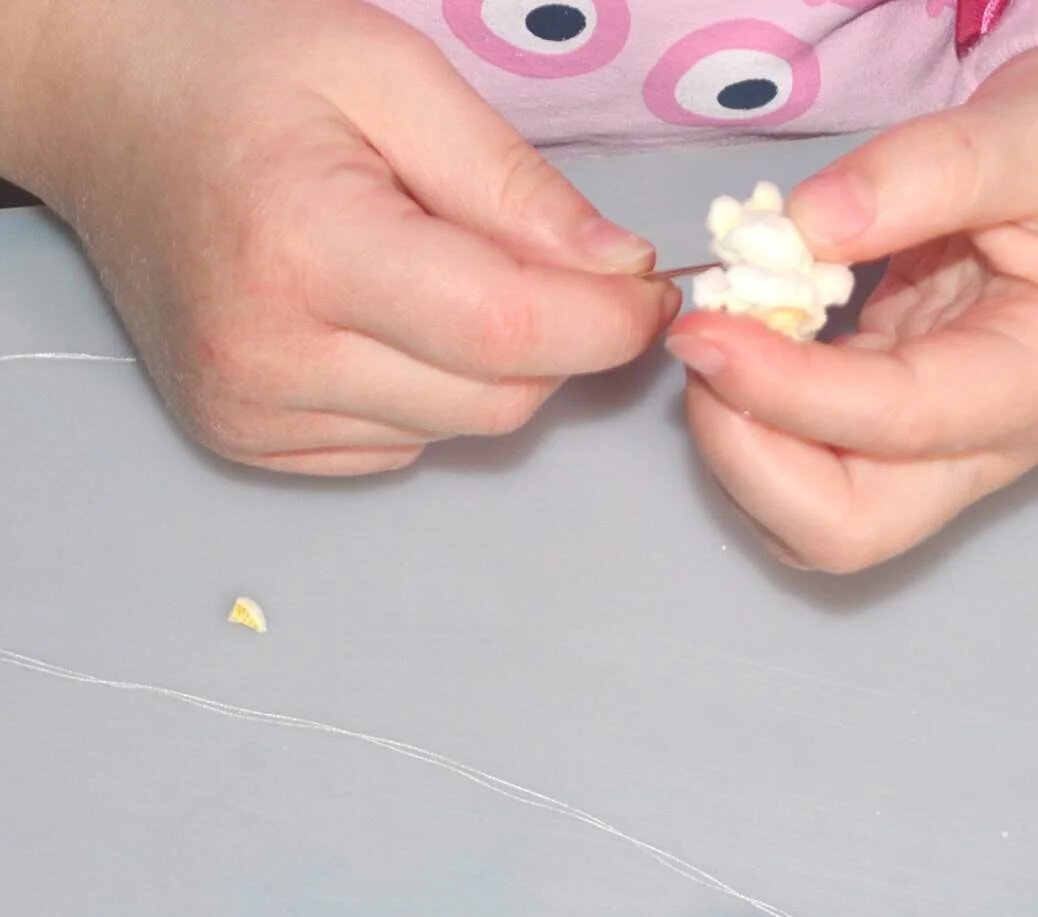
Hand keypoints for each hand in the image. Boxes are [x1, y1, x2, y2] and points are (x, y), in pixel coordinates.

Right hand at [0, 0, 674, 474]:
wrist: (108, 111)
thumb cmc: (245, 73)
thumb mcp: (392, 75)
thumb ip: (516, 183)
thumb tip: (621, 273)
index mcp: (306, 250)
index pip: (510, 333)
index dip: (607, 323)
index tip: (651, 291)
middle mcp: (270, 357)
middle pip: (501, 397)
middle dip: (559, 339)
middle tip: (554, 264)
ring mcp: (253, 412)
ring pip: (462, 429)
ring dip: (494, 367)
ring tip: (444, 272)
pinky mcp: (250, 442)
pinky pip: (407, 444)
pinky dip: (432, 391)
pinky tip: (390, 319)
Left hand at [668, 29, 1037, 570]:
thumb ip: (923, 172)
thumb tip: (800, 230)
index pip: (900, 423)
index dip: (790, 390)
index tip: (709, 330)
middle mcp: (997, 439)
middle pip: (851, 530)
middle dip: (754, 459)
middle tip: (709, 349)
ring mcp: (950, 439)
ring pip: (819, 514)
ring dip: (746, 443)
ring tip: (727, 331)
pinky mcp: (907, 413)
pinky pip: (815, 454)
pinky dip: (761, 408)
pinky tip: (750, 328)